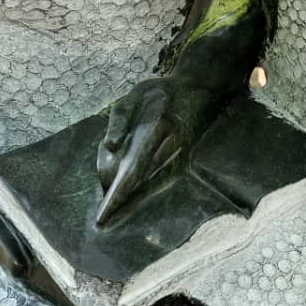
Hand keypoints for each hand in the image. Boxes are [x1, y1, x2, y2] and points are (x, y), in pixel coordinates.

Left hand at [96, 78, 211, 226]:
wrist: (202, 85)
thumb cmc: (165, 90)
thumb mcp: (139, 92)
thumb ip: (121, 118)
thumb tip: (109, 146)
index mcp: (159, 129)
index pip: (134, 168)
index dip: (119, 192)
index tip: (104, 212)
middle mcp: (172, 146)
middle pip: (143, 180)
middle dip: (122, 201)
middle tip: (103, 220)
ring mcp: (181, 153)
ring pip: (154, 181)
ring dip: (135, 197)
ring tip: (114, 210)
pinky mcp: (186, 155)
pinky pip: (164, 176)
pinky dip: (148, 187)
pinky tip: (134, 195)